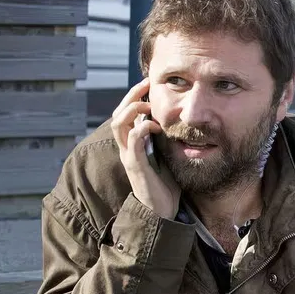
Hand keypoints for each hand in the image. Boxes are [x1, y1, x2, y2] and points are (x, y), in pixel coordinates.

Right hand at [109, 78, 179, 219]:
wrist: (162, 210)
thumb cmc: (165, 183)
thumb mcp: (165, 155)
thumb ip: (165, 139)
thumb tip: (176, 120)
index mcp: (132, 143)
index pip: (125, 113)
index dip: (133, 96)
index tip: (148, 83)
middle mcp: (126, 147)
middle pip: (118, 114)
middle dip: (131, 96)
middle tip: (146, 85)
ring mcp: (128, 156)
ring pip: (118, 124)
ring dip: (132, 109)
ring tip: (148, 104)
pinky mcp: (135, 166)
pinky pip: (132, 142)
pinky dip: (141, 129)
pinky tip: (154, 125)